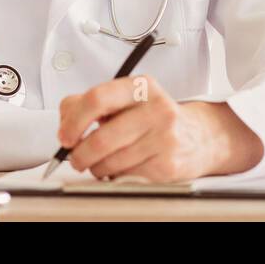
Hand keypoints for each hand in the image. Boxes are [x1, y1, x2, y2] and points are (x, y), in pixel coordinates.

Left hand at [56, 74, 264, 181]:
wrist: (199, 137)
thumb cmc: (153, 118)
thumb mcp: (126, 99)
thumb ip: (89, 104)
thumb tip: (65, 126)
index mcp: (141, 86)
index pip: (97, 99)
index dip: (74, 121)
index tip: (65, 136)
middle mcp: (157, 109)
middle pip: (100, 138)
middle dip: (79, 154)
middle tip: (76, 158)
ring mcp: (165, 138)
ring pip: (110, 162)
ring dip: (97, 168)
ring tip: (102, 162)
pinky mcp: (168, 165)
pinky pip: (125, 177)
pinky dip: (115, 176)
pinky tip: (123, 167)